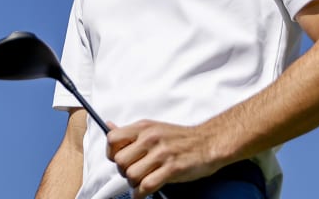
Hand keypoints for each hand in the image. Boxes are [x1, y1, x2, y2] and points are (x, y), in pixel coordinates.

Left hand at [106, 119, 223, 198]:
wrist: (209, 142)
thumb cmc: (181, 138)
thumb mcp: (153, 127)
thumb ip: (131, 131)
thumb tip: (108, 126)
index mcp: (143, 127)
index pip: (112, 139)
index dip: (111, 153)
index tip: (117, 159)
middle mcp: (150, 138)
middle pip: (120, 161)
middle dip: (123, 172)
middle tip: (132, 174)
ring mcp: (161, 154)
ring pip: (131, 175)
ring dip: (133, 184)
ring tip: (140, 182)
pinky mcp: (172, 168)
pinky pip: (147, 186)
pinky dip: (141, 194)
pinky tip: (143, 193)